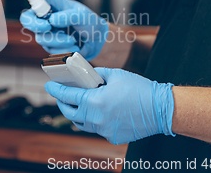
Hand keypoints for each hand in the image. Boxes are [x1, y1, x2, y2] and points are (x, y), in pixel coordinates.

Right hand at [20, 0, 107, 59]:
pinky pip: (51, 50)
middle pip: (27, 19)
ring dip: (59, 40)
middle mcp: (45, 17)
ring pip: (41, 38)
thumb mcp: (83, 15)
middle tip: (48, 26)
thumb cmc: (88, 22)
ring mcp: (46, 32)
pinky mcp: (50, 46)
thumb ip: (69, 16)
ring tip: (73, 39)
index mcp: (52, 3)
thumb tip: (52, 20)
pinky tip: (74, 46)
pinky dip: (64, 49)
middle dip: (35, 24)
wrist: (96, 41)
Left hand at [45, 68, 174, 144]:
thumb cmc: (139, 89)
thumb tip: (85, 75)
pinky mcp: (112, 137)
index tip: (49, 86)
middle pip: (70, 113)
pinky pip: (97, 129)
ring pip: (82, 123)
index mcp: (94, 101)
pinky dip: (94, 120)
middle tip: (62, 96)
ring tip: (77, 104)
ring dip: (77, 114)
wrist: (161, 109)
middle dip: (62, 103)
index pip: (66, 96)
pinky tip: (99, 112)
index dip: (55, 90)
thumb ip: (96, 74)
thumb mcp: (115, 74)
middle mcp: (96, 119)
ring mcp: (104, 130)